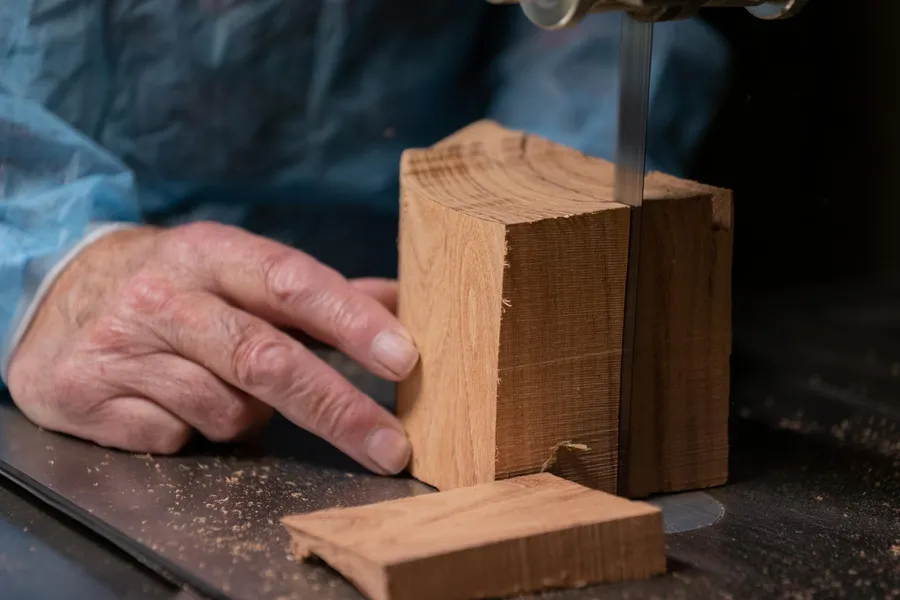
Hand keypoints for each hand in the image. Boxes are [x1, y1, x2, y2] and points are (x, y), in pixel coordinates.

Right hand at [6, 223, 417, 474]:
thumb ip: (318, 293)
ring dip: (248, 416)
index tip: (403, 359)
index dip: (352, 322)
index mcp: (212, 253)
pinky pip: (177, 438)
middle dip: (337, 408)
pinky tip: (171, 401)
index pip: (293, 283)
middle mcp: (163, 296)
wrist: (55, 296)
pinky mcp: (86, 396)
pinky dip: (193, 431)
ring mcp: (120, 347)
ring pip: (226, 411)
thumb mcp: (238, 269)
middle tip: (391, 447)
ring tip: (222, 384)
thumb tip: (403, 301)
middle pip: (265, 360)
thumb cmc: (175, 287)